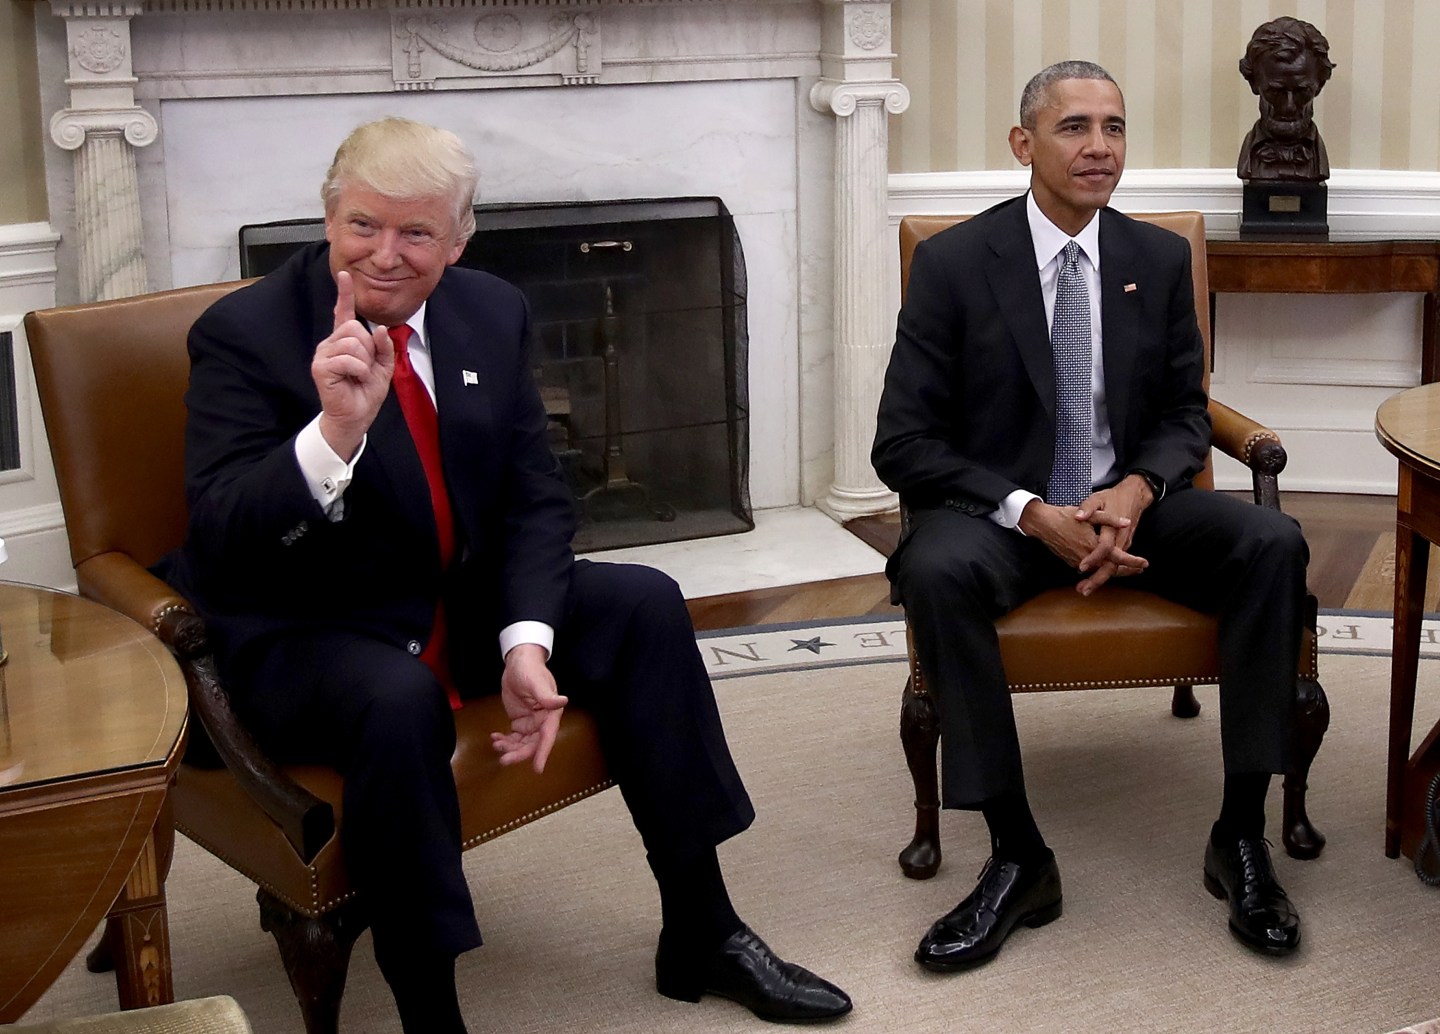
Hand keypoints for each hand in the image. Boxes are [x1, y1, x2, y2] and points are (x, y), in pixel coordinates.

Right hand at [312, 271, 396, 460]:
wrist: (355, 417)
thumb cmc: (365, 392)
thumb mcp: (383, 367)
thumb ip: (383, 347)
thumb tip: (380, 330)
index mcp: (345, 340)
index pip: (343, 312)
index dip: (345, 293)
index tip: (345, 274)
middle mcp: (331, 343)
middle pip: (355, 327)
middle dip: (369, 348)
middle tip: (365, 368)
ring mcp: (324, 354)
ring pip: (353, 341)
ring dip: (365, 361)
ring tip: (358, 375)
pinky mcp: (321, 367)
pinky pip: (348, 358)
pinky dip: (359, 370)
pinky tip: (353, 379)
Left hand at [491, 643, 568, 772]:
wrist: (519, 662)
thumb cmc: (530, 670)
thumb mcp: (536, 682)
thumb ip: (547, 695)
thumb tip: (562, 701)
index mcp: (551, 713)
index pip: (547, 736)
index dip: (543, 753)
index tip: (537, 769)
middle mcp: (542, 721)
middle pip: (532, 744)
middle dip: (519, 754)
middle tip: (504, 759)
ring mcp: (531, 723)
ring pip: (522, 743)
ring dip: (509, 748)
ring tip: (496, 744)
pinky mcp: (520, 722)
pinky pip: (513, 737)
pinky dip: (504, 740)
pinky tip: (494, 737)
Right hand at [1018, 485, 1148, 595]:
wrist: (1043, 524)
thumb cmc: (1065, 516)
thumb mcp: (1090, 513)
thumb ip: (1110, 518)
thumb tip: (1127, 523)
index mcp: (1093, 545)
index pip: (1117, 557)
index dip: (1132, 561)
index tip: (1144, 564)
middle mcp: (1086, 558)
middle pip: (1111, 570)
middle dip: (1126, 571)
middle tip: (1139, 570)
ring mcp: (1078, 562)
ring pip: (1100, 571)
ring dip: (1114, 571)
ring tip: (1128, 570)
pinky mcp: (1072, 563)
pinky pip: (1091, 569)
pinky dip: (1101, 569)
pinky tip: (1107, 565)